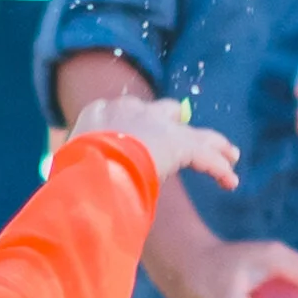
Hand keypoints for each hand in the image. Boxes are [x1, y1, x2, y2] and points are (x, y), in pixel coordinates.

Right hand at [70, 95, 239, 191]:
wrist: (92, 160)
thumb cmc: (73, 167)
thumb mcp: (67, 163)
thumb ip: (76, 168)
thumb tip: (69, 187)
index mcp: (101, 112)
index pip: (127, 114)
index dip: (138, 128)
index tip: (142, 141)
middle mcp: (132, 110)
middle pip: (166, 112)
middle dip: (178, 125)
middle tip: (188, 140)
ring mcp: (157, 124)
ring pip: (193, 133)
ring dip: (212, 145)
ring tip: (230, 155)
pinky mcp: (178, 142)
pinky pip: (204, 156)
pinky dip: (218, 168)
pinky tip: (230, 181)